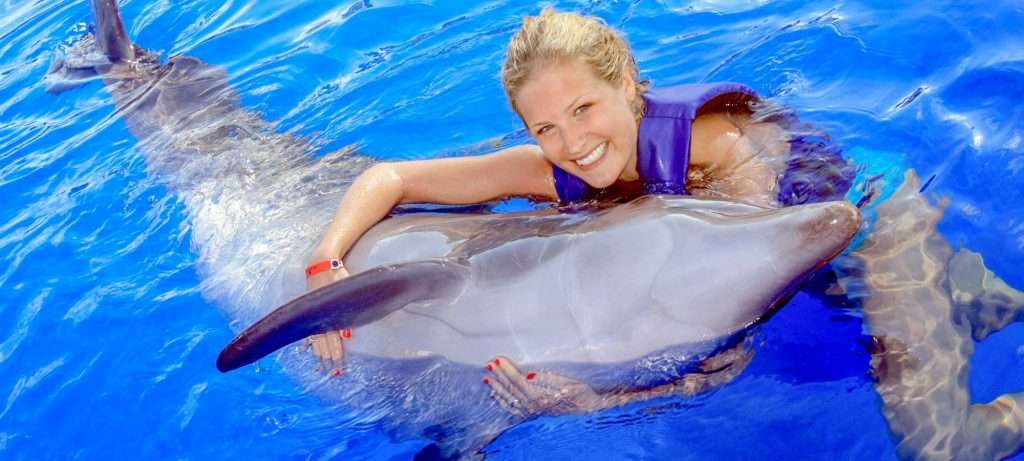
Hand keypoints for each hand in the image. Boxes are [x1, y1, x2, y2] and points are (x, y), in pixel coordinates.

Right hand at [305, 260, 351, 374]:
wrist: (321, 263)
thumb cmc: (337, 274)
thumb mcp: (346, 287)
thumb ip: (348, 307)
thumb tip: (347, 334)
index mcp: (329, 310)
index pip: (333, 335)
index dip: (335, 349)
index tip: (339, 361)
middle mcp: (319, 314)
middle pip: (323, 339)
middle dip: (328, 355)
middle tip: (332, 370)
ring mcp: (312, 313)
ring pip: (315, 337)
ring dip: (319, 352)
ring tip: (322, 366)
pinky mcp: (308, 310)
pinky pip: (308, 330)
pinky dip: (308, 342)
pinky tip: (307, 351)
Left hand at [483, 356, 601, 416]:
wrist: (590, 412)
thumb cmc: (582, 395)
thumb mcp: (569, 384)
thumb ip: (549, 379)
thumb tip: (529, 374)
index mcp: (542, 397)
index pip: (519, 381)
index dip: (507, 370)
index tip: (497, 359)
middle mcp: (534, 407)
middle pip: (511, 390)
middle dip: (499, 377)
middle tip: (488, 364)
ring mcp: (533, 413)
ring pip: (510, 400)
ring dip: (498, 389)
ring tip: (487, 378)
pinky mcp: (534, 416)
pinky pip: (514, 410)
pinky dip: (503, 403)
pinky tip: (495, 396)